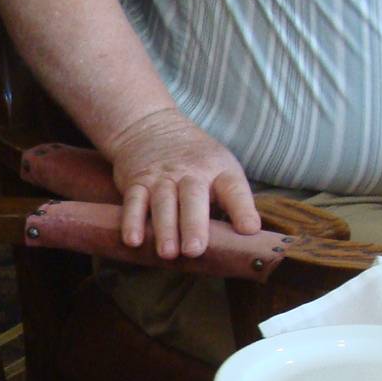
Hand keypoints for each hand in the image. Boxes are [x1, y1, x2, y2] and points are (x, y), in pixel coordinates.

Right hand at [106, 107, 259, 257]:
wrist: (151, 126)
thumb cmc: (194, 160)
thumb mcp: (218, 169)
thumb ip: (227, 202)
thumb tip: (241, 240)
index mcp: (218, 170)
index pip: (234, 189)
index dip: (242, 209)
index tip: (249, 229)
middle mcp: (191, 172)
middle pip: (193, 198)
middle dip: (194, 225)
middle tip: (194, 250)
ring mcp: (162, 177)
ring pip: (163, 203)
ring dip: (165, 229)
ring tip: (168, 254)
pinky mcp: (136, 182)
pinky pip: (134, 202)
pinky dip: (132, 221)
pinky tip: (133, 240)